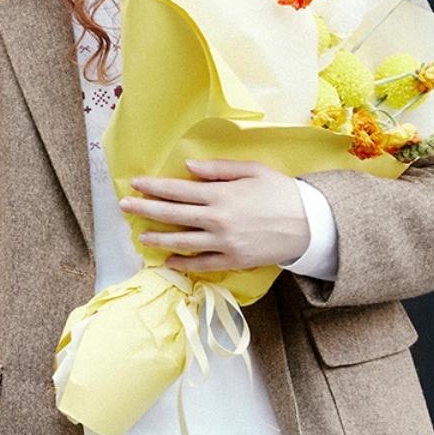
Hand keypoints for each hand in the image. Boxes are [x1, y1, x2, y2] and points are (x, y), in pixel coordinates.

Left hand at [117, 157, 310, 275]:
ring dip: (158, 239)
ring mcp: (224, 244)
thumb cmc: (282, 192)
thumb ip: (218, 170)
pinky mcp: (233, 261)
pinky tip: (168, 260)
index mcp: (221, 194)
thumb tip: (188, 169)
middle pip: (173, 215)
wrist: (309, 224)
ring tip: (141, 236)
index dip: (153, 187)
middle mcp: (217, 220)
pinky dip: (183, 263)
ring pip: (182, 242)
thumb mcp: (252, 171)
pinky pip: (202, 264)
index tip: (135, 184)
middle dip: (146, 209)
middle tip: (124, 206)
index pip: (177, 190)